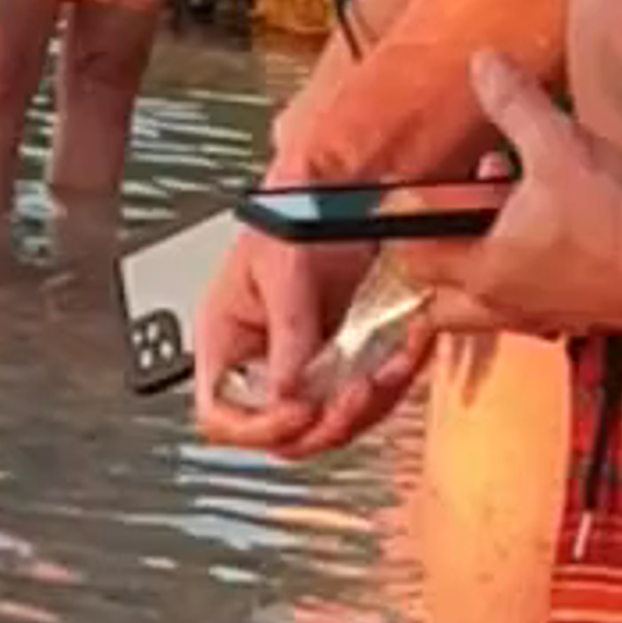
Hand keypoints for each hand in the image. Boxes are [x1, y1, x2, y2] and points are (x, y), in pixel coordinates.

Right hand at [193, 219, 431, 459]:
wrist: (343, 188)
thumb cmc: (296, 208)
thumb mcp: (284, 264)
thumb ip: (287, 332)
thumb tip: (287, 393)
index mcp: (227, 341)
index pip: (219, 414)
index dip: (255, 427)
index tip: (296, 411)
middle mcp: (262, 363)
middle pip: (281, 434)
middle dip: (322, 425)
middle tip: (353, 396)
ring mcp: (304, 368)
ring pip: (329, 427)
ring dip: (363, 411)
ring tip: (385, 375)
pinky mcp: (343, 364)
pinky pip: (363, 402)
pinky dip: (387, 390)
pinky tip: (401, 361)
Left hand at [418, 53, 621, 347]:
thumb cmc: (621, 217)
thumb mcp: (560, 145)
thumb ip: (514, 105)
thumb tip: (481, 64)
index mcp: (486, 268)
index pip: (412, 254)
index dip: (404, 219)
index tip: (408, 191)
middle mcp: (504, 304)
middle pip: (437, 301)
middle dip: (435, 261)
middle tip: (450, 219)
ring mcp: (539, 319)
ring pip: (481, 309)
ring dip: (478, 269)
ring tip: (503, 218)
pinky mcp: (574, 321)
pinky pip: (526, 310)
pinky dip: (520, 281)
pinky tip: (546, 242)